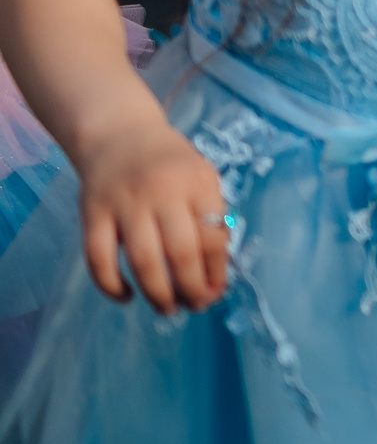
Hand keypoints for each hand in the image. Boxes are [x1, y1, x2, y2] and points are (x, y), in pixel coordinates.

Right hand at [74, 118, 229, 313]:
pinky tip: (127, 297)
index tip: (216, 291)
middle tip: (195, 306)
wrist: (119, 135)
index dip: (216, 271)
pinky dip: (111, 286)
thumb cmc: (170, 164)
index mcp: (197, 182)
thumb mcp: (201, 177)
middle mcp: (162, 192)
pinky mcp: (92, 214)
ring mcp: (124, 203)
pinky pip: (98, 259)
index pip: (213, 236)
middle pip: (180, 252)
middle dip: (191, 288)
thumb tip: (216, 272)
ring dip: (157, 293)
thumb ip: (210, 217)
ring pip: (142, 260)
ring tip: (168, 309)